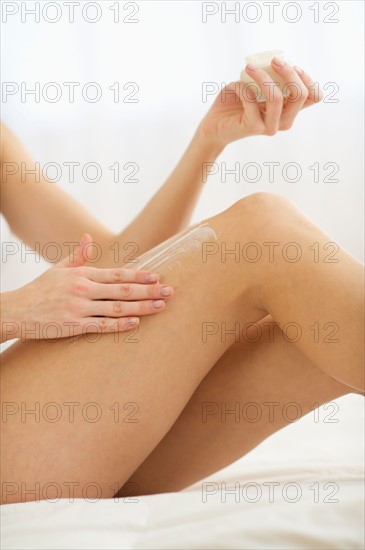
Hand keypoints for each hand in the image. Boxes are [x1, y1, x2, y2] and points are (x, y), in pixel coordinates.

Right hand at [3, 234, 173, 340]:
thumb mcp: (58, 269)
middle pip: (123, 290)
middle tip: (169, 292)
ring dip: (142, 307)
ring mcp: (79, 307)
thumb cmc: (39, 290)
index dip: (139, 275)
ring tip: (160, 307)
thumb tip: (89, 238)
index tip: (158, 276)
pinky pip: (102, 325)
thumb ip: (78, 256)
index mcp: (82, 274)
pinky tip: (136, 323)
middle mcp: (83, 289)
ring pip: (117, 307)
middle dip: (149, 290)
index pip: (117, 274)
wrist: (16, 310)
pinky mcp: (74, 325)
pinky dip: (120, 324)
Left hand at [198, 57, 322, 148]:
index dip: (308, 78)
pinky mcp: (254, 127)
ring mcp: (270, 126)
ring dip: (263, 76)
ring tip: (249, 68)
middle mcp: (284, 120)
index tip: (293, 65)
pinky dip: (241, 86)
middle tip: (274, 61)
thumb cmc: (235, 102)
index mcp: (289, 109)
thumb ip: (269, 74)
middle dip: (289, 72)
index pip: (314, 96)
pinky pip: (251, 98)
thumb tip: (276, 61)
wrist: (214, 125)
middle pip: (302, 94)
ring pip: (277, 97)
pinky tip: (234, 86)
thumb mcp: (255, 83)